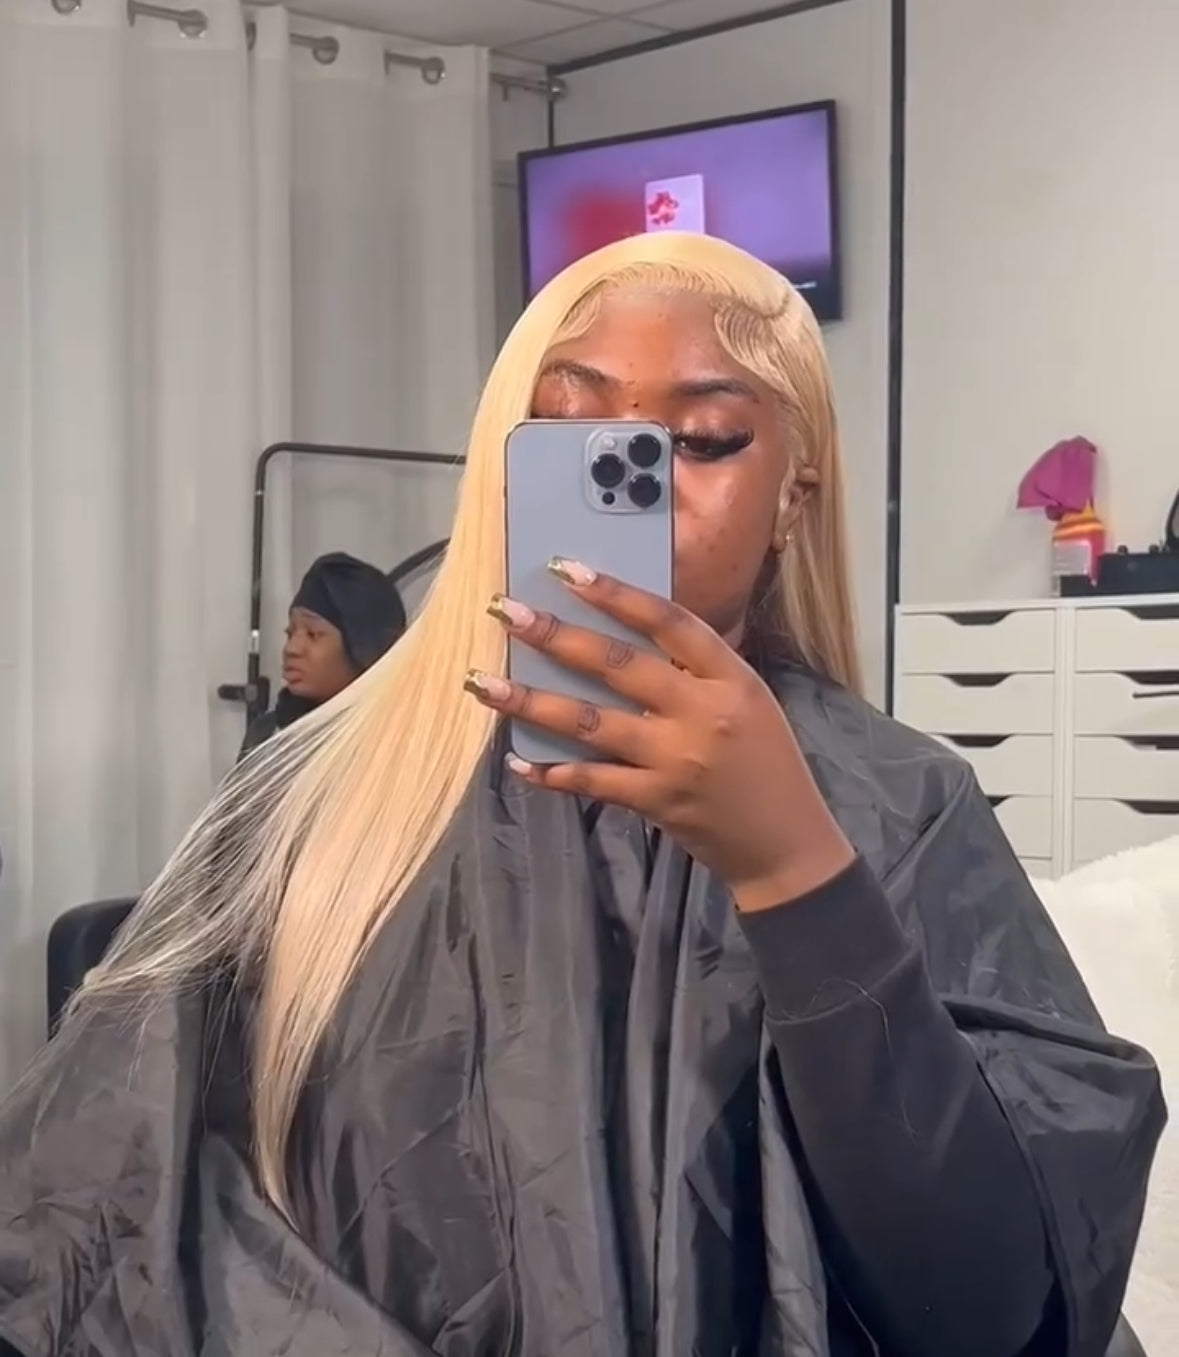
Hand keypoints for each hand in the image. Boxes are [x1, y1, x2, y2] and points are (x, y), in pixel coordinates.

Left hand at [464, 558, 853, 910]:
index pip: (668, 621)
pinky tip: (518, 762)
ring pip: (590, 723)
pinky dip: (553, 772)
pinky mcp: (656, 801)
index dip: (616, 593)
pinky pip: (593, 781)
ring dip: (532, 701)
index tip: (567, 570)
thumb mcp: (748, 700)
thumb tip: (625, 634)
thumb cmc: (767, 763)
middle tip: (506, 612)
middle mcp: (701, 714)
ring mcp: (675, 761)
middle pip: (618, 666)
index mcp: (730, 678)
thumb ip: (696, 670)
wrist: (786, 845)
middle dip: (555, 636)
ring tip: (484, 682)